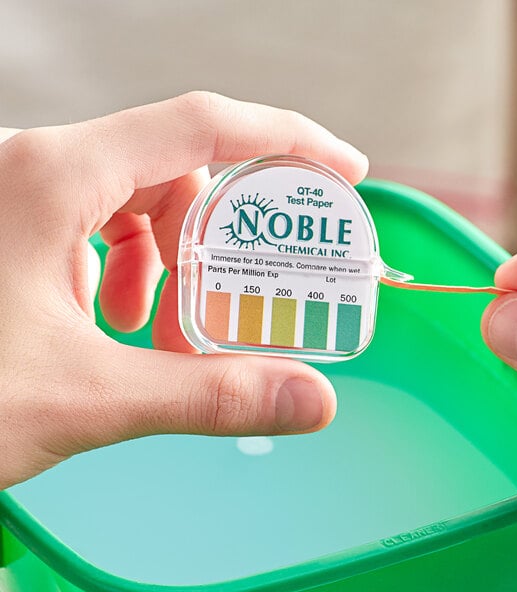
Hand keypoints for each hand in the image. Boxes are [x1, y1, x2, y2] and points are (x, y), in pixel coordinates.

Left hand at [0, 92, 368, 489]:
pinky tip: (123, 317)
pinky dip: (136, 268)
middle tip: (259, 281)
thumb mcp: (86, 395)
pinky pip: (103, 225)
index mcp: (56, 176)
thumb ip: (208, 395)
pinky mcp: (19, 229)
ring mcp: (26, 196)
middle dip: (228, 227)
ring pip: (140, 198)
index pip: (203, 124)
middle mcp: (41, 168)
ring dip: (178, 256)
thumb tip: (312, 400)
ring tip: (175, 319)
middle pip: (176, 165)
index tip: (343, 172)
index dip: (288, 140)